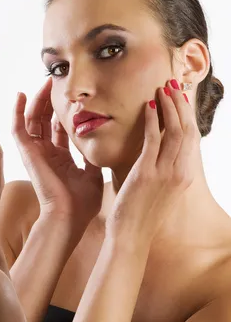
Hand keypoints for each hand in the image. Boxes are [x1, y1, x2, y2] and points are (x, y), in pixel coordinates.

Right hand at [12, 79, 103, 241]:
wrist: (69, 217)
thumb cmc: (82, 203)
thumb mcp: (94, 173)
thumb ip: (94, 155)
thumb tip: (106, 138)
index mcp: (61, 159)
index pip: (60, 128)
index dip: (65, 112)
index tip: (74, 95)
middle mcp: (46, 153)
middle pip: (45, 120)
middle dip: (51, 100)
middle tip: (58, 82)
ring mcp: (35, 152)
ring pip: (32, 119)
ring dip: (38, 100)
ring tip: (45, 82)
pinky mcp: (27, 152)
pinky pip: (17, 128)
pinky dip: (17, 111)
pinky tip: (21, 94)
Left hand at [107, 80, 198, 244]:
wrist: (131, 237)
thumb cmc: (141, 214)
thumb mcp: (159, 190)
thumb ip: (162, 170)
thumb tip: (158, 151)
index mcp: (184, 176)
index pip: (190, 138)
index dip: (187, 115)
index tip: (182, 97)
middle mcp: (180, 172)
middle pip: (186, 130)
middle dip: (181, 104)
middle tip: (173, 84)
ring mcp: (165, 172)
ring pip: (174, 131)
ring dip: (169, 106)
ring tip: (163, 88)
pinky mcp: (148, 173)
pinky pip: (153, 140)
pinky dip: (153, 120)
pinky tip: (149, 106)